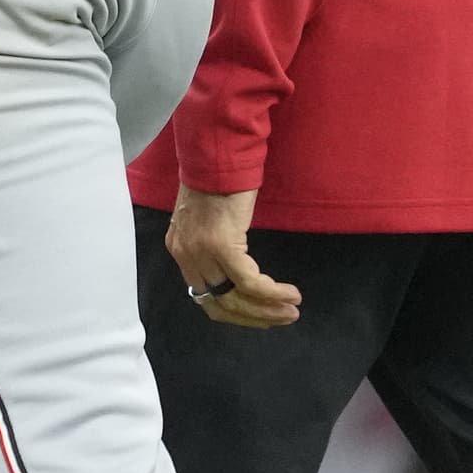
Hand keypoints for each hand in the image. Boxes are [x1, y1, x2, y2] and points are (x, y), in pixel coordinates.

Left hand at [169, 188, 300, 329]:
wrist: (217, 154)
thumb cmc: (218, 180)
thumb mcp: (207, 218)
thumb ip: (213, 244)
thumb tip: (234, 268)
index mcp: (180, 250)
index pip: (205, 298)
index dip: (236, 313)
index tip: (260, 316)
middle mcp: (186, 256)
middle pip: (220, 305)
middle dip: (255, 317)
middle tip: (283, 319)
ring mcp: (202, 252)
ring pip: (236, 298)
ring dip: (268, 310)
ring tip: (292, 311)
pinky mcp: (222, 246)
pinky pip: (249, 282)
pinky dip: (272, 292)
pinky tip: (290, 294)